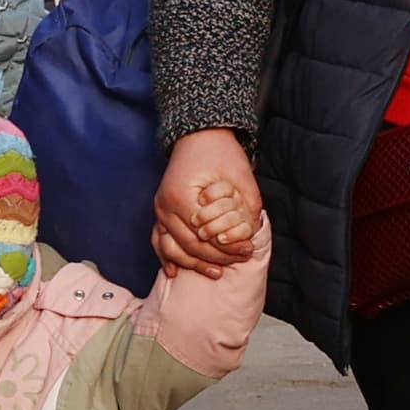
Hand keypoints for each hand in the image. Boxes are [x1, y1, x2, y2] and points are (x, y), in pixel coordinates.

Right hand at [155, 130, 257, 274]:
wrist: (198, 136)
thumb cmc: (219, 153)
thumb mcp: (239, 175)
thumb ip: (246, 204)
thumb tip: (251, 233)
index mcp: (181, 196)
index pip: (205, 234)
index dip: (228, 247)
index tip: (248, 251)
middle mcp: (164, 206)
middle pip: (190, 245)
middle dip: (216, 257)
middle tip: (239, 261)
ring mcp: (159, 210)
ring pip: (172, 248)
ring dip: (193, 264)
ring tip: (216, 272)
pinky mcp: (160, 211)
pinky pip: (158, 240)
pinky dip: (166, 257)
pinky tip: (175, 273)